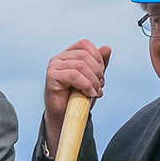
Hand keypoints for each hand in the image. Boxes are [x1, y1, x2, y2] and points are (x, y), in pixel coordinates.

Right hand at [42, 40, 109, 154]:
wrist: (66, 116)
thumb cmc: (78, 97)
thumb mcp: (93, 78)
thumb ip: (100, 64)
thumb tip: (107, 48)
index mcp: (68, 54)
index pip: (85, 44)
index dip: (97, 57)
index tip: (101, 74)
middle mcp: (59, 58)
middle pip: (84, 55)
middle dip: (97, 72)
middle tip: (100, 86)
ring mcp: (53, 66)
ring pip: (80, 65)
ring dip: (93, 80)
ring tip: (95, 92)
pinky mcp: (51, 77)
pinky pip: (74, 75)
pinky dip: (86, 85)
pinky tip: (89, 94)